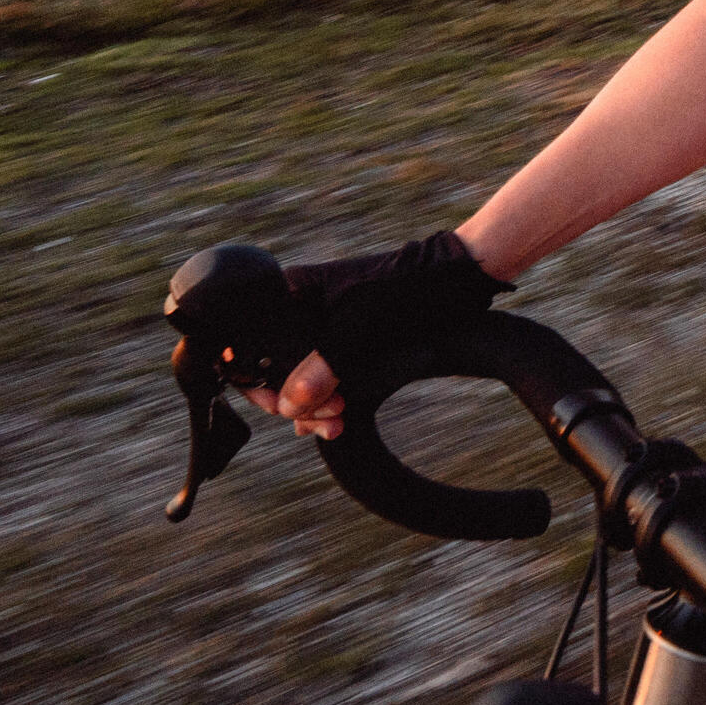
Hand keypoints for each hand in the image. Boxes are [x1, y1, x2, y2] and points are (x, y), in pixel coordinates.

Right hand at [241, 229, 502, 440]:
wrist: (456, 280)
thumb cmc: (406, 289)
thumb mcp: (360, 327)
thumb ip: (323, 364)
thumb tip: (288, 405)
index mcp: (289, 292)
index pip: (248, 345)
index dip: (260, 382)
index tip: (284, 407)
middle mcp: (298, 310)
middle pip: (275, 368)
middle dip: (295, 400)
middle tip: (329, 417)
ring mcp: (322, 329)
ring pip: (301, 380)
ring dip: (314, 408)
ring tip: (338, 424)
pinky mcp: (346, 345)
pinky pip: (325, 380)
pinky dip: (328, 403)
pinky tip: (335, 424)